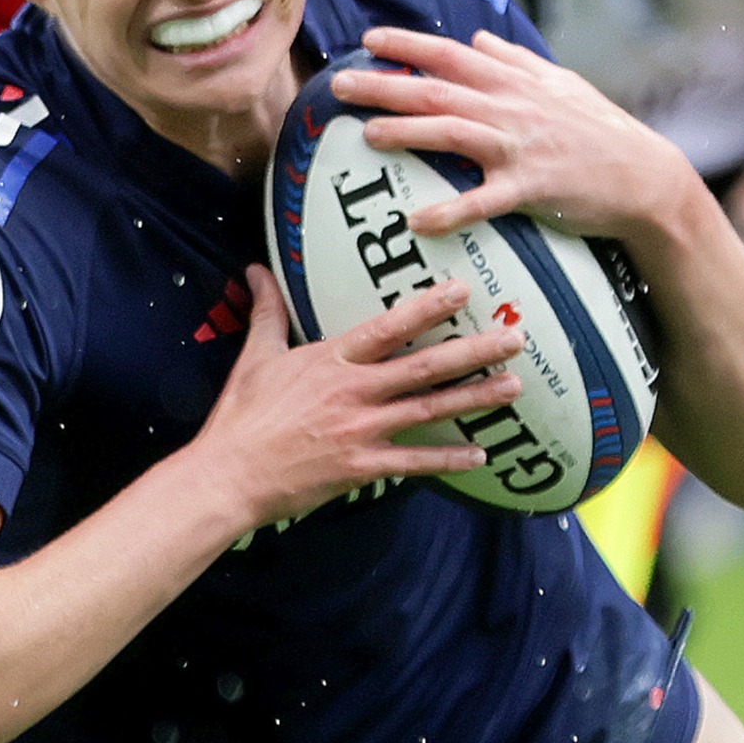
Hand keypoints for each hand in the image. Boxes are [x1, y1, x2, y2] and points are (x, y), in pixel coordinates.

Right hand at [187, 268, 524, 527]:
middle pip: (424, 367)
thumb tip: (255, 268)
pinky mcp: (361, 467)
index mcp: (329, 361)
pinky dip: (448, 459)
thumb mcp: (255, 357)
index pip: (388, 327)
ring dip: (475, 398)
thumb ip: (267, 311)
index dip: (427, 307)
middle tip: (515, 339)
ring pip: (429, 410)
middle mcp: (353, 391)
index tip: (462, 290)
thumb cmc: (240, 417)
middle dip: (474, 351)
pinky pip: (415, 462)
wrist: (228, 475)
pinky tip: (480, 455)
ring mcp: (360, 430)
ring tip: (514, 386)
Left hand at [337, 26, 697, 240]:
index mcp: (514, 82)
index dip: (408, 45)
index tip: (368, 40)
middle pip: (438, 90)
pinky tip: (419, 221)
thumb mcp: (560, 82)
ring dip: (409, 133)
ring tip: (368, 137)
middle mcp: (511, 108)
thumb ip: (514, 60)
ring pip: (455, 133)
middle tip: (339, 86)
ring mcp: (520, 147)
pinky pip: (485, 200)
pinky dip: (453, 211)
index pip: (451, 54)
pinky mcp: (532, 187)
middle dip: (386, 86)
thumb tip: (476, 35)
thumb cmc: (600, 130)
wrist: (644, 175)